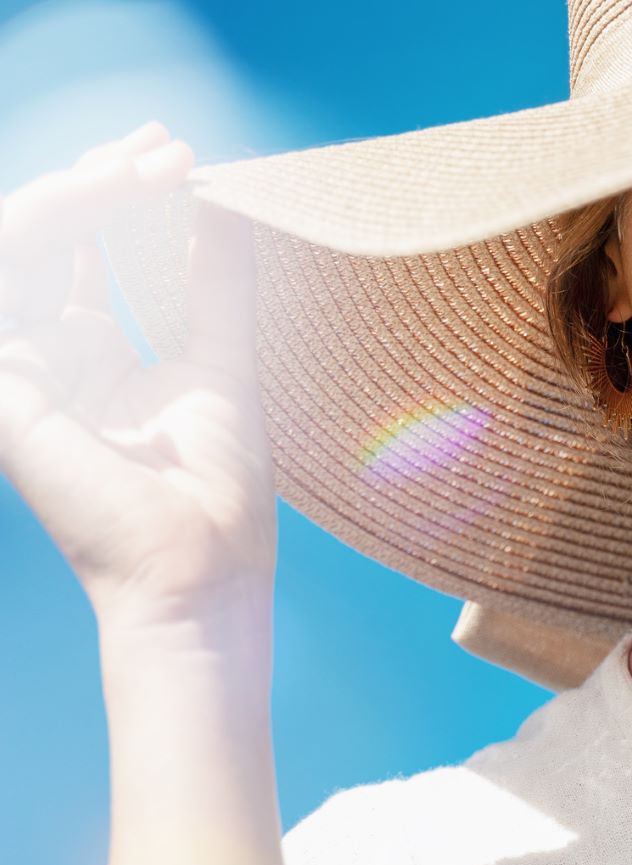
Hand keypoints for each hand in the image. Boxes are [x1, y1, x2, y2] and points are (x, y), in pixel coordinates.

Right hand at [0, 121, 273, 625]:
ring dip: (73, 195)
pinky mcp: (4, 387)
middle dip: (99, 182)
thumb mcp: (224, 362)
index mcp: (93, 359)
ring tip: (138, 167)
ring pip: (19, 247)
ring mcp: (18, 371)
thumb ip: (218, 285)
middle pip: (47, 240)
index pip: (83, 252)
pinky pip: (5, 281)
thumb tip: (230, 204)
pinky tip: (95, 195)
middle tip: (160, 148)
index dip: (120, 198)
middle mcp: (46, 359)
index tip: (176, 157)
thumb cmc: (218, 491)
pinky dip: (46, 227)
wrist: (202, 570)